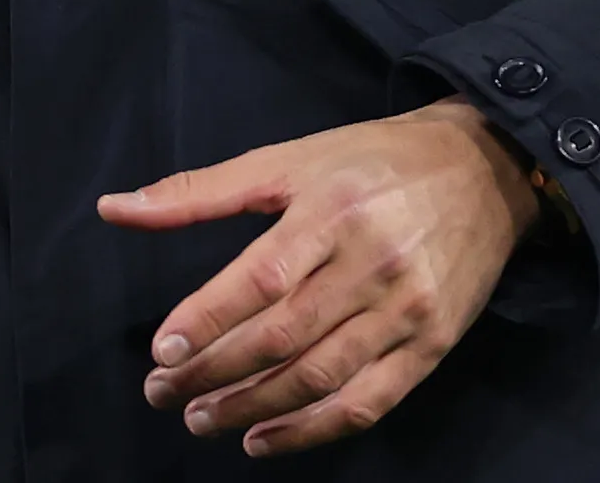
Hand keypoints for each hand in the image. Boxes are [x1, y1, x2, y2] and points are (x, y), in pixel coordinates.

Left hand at [96, 98, 533, 457]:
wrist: (485, 168)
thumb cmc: (371, 160)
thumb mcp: (286, 159)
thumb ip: (198, 191)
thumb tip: (114, 208)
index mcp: (329, 212)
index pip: (260, 279)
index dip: (207, 319)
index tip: (161, 349)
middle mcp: (369, 264)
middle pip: (283, 336)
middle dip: (215, 372)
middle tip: (163, 392)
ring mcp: (406, 311)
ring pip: (321, 377)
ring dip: (254, 408)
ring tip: (202, 420)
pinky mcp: (433, 345)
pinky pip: (369, 402)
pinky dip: (313, 431)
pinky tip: (265, 439)